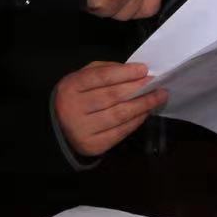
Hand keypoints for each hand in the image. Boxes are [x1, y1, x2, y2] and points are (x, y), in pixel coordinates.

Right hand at [54, 61, 168, 157]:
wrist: (58, 128)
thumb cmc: (77, 97)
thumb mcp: (82, 77)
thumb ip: (104, 70)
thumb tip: (134, 71)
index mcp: (71, 87)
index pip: (101, 77)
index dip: (124, 73)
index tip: (144, 70)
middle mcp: (74, 108)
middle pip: (112, 96)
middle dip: (137, 88)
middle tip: (156, 83)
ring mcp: (83, 130)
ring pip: (118, 115)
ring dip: (142, 105)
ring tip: (158, 97)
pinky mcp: (93, 146)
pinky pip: (120, 132)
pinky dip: (135, 121)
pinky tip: (145, 112)